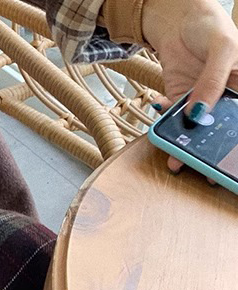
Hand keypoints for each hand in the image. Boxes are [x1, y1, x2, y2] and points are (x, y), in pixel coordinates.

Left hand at [142, 0, 237, 172]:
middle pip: (217, 131)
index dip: (233, 143)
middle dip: (205, 151)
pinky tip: (160, 106)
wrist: (180, 19)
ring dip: (181, 144)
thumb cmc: (211, 28)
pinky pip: (171, 117)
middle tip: (197, 168)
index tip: (225, 162)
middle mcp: (223, 100)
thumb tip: (197, 114)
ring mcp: (200, 102)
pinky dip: (164, 119)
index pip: (237, 121)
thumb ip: (212, 81)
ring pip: (192, 130)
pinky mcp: (178, 101)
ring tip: (173, 157)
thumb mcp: (222, 50)